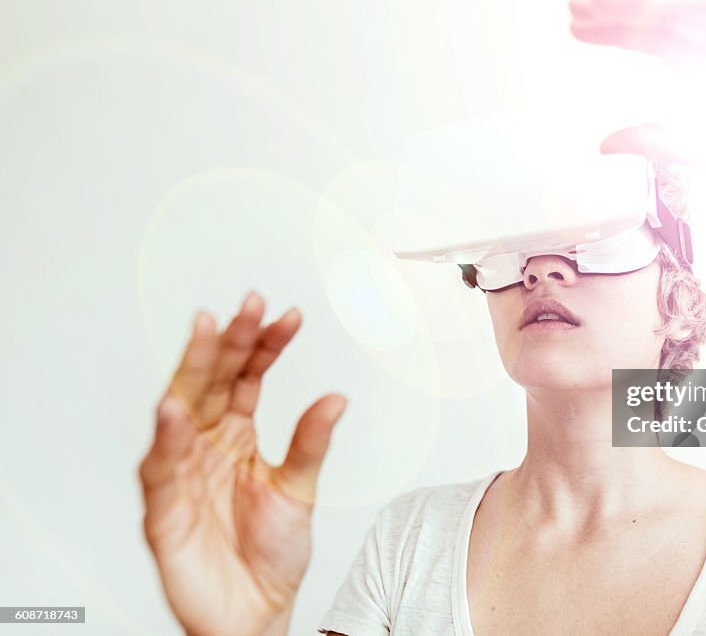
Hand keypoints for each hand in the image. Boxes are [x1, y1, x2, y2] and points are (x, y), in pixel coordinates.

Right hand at [138, 292, 346, 635]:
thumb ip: (311, 444)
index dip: (265, 345)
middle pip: (211, 382)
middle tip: (243, 307)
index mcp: (238, 435)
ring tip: (206, 333)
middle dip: (227, 343)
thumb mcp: (300, 490)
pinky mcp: (163, 509)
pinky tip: (175, 406)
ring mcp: (182, 473)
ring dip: (192, 371)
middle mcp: (206, 445)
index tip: (287, 315)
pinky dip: (166, 437)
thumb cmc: (272, 554)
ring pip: (182, 412)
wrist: (256, 612)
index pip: (248, 377)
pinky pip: (160, 468)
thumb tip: (336, 398)